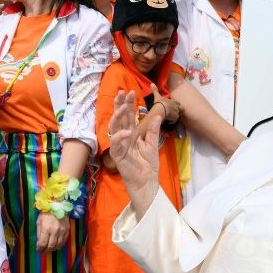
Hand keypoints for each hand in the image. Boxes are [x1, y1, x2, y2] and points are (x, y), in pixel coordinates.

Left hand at [35, 212, 67, 251]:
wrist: (57, 204)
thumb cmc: (46, 213)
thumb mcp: (39, 222)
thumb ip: (39, 233)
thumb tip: (39, 243)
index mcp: (46, 229)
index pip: (43, 244)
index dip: (40, 248)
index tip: (38, 249)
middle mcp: (55, 231)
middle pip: (51, 246)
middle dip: (46, 250)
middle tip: (43, 251)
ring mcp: (62, 231)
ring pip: (58, 245)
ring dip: (53, 249)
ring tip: (49, 249)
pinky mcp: (67, 230)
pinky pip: (64, 241)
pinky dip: (60, 245)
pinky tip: (56, 245)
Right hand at [109, 91, 160, 207]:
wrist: (146, 181)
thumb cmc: (147, 164)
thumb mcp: (152, 144)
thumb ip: (153, 130)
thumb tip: (158, 115)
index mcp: (131, 133)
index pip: (128, 115)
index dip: (128, 103)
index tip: (131, 91)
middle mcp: (123, 136)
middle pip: (119, 118)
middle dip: (120, 105)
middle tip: (122, 92)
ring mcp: (119, 145)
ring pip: (114, 127)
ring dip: (118, 116)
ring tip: (123, 107)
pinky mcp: (117, 154)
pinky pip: (116, 143)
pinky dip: (121, 137)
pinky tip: (127, 131)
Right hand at [150, 83, 179, 122]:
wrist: (161, 109)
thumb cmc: (159, 103)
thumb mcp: (157, 96)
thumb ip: (155, 90)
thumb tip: (151, 83)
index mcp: (173, 101)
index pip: (178, 103)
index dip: (176, 105)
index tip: (173, 106)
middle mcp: (176, 106)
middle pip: (180, 109)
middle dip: (177, 111)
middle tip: (172, 113)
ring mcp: (176, 112)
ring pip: (177, 115)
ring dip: (174, 116)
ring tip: (169, 118)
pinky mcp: (175, 118)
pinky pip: (175, 120)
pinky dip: (172, 121)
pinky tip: (168, 121)